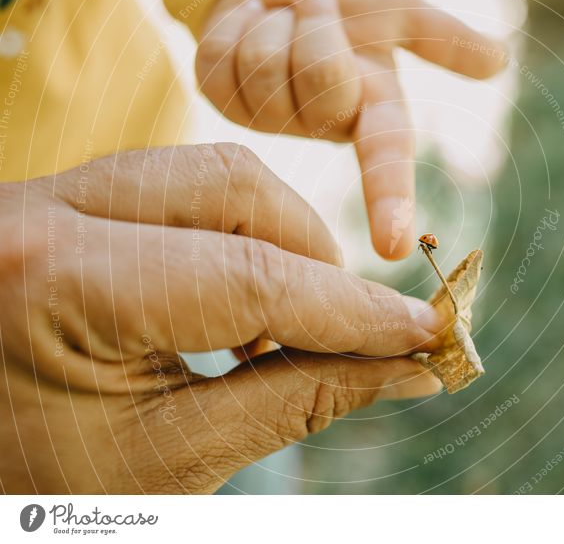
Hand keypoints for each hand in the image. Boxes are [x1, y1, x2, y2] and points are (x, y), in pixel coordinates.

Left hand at [0, 143, 441, 493]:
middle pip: (233, 187)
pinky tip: (234, 306)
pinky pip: (174, 189)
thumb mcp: (168, 459)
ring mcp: (44, 196)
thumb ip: (297, 402)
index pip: (247, 277)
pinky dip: (231, 236)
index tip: (424, 330)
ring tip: (285, 327)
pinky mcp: (59, 202)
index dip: (351, 309)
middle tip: (350, 329)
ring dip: (277, 241)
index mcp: (53, 284)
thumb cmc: (41, 486)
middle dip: (315, 257)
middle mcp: (39, 211)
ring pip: (209, 175)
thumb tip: (408, 368)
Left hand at [196, 0, 507, 258]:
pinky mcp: (223, 99)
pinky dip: (239, 24)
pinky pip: (224, 58)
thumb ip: (443, 36)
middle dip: (321, 29)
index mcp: (372, 111)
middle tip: (319, 5)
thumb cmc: (346, 4)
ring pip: (267, 65)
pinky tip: (252, 27)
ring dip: (277, 21)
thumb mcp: (397, 12)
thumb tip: (500, 59)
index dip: (391, 202)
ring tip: (286, 17)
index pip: (388, 161)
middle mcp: (324, 125)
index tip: (395, 249)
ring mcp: (270, 118)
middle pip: (320, 81)